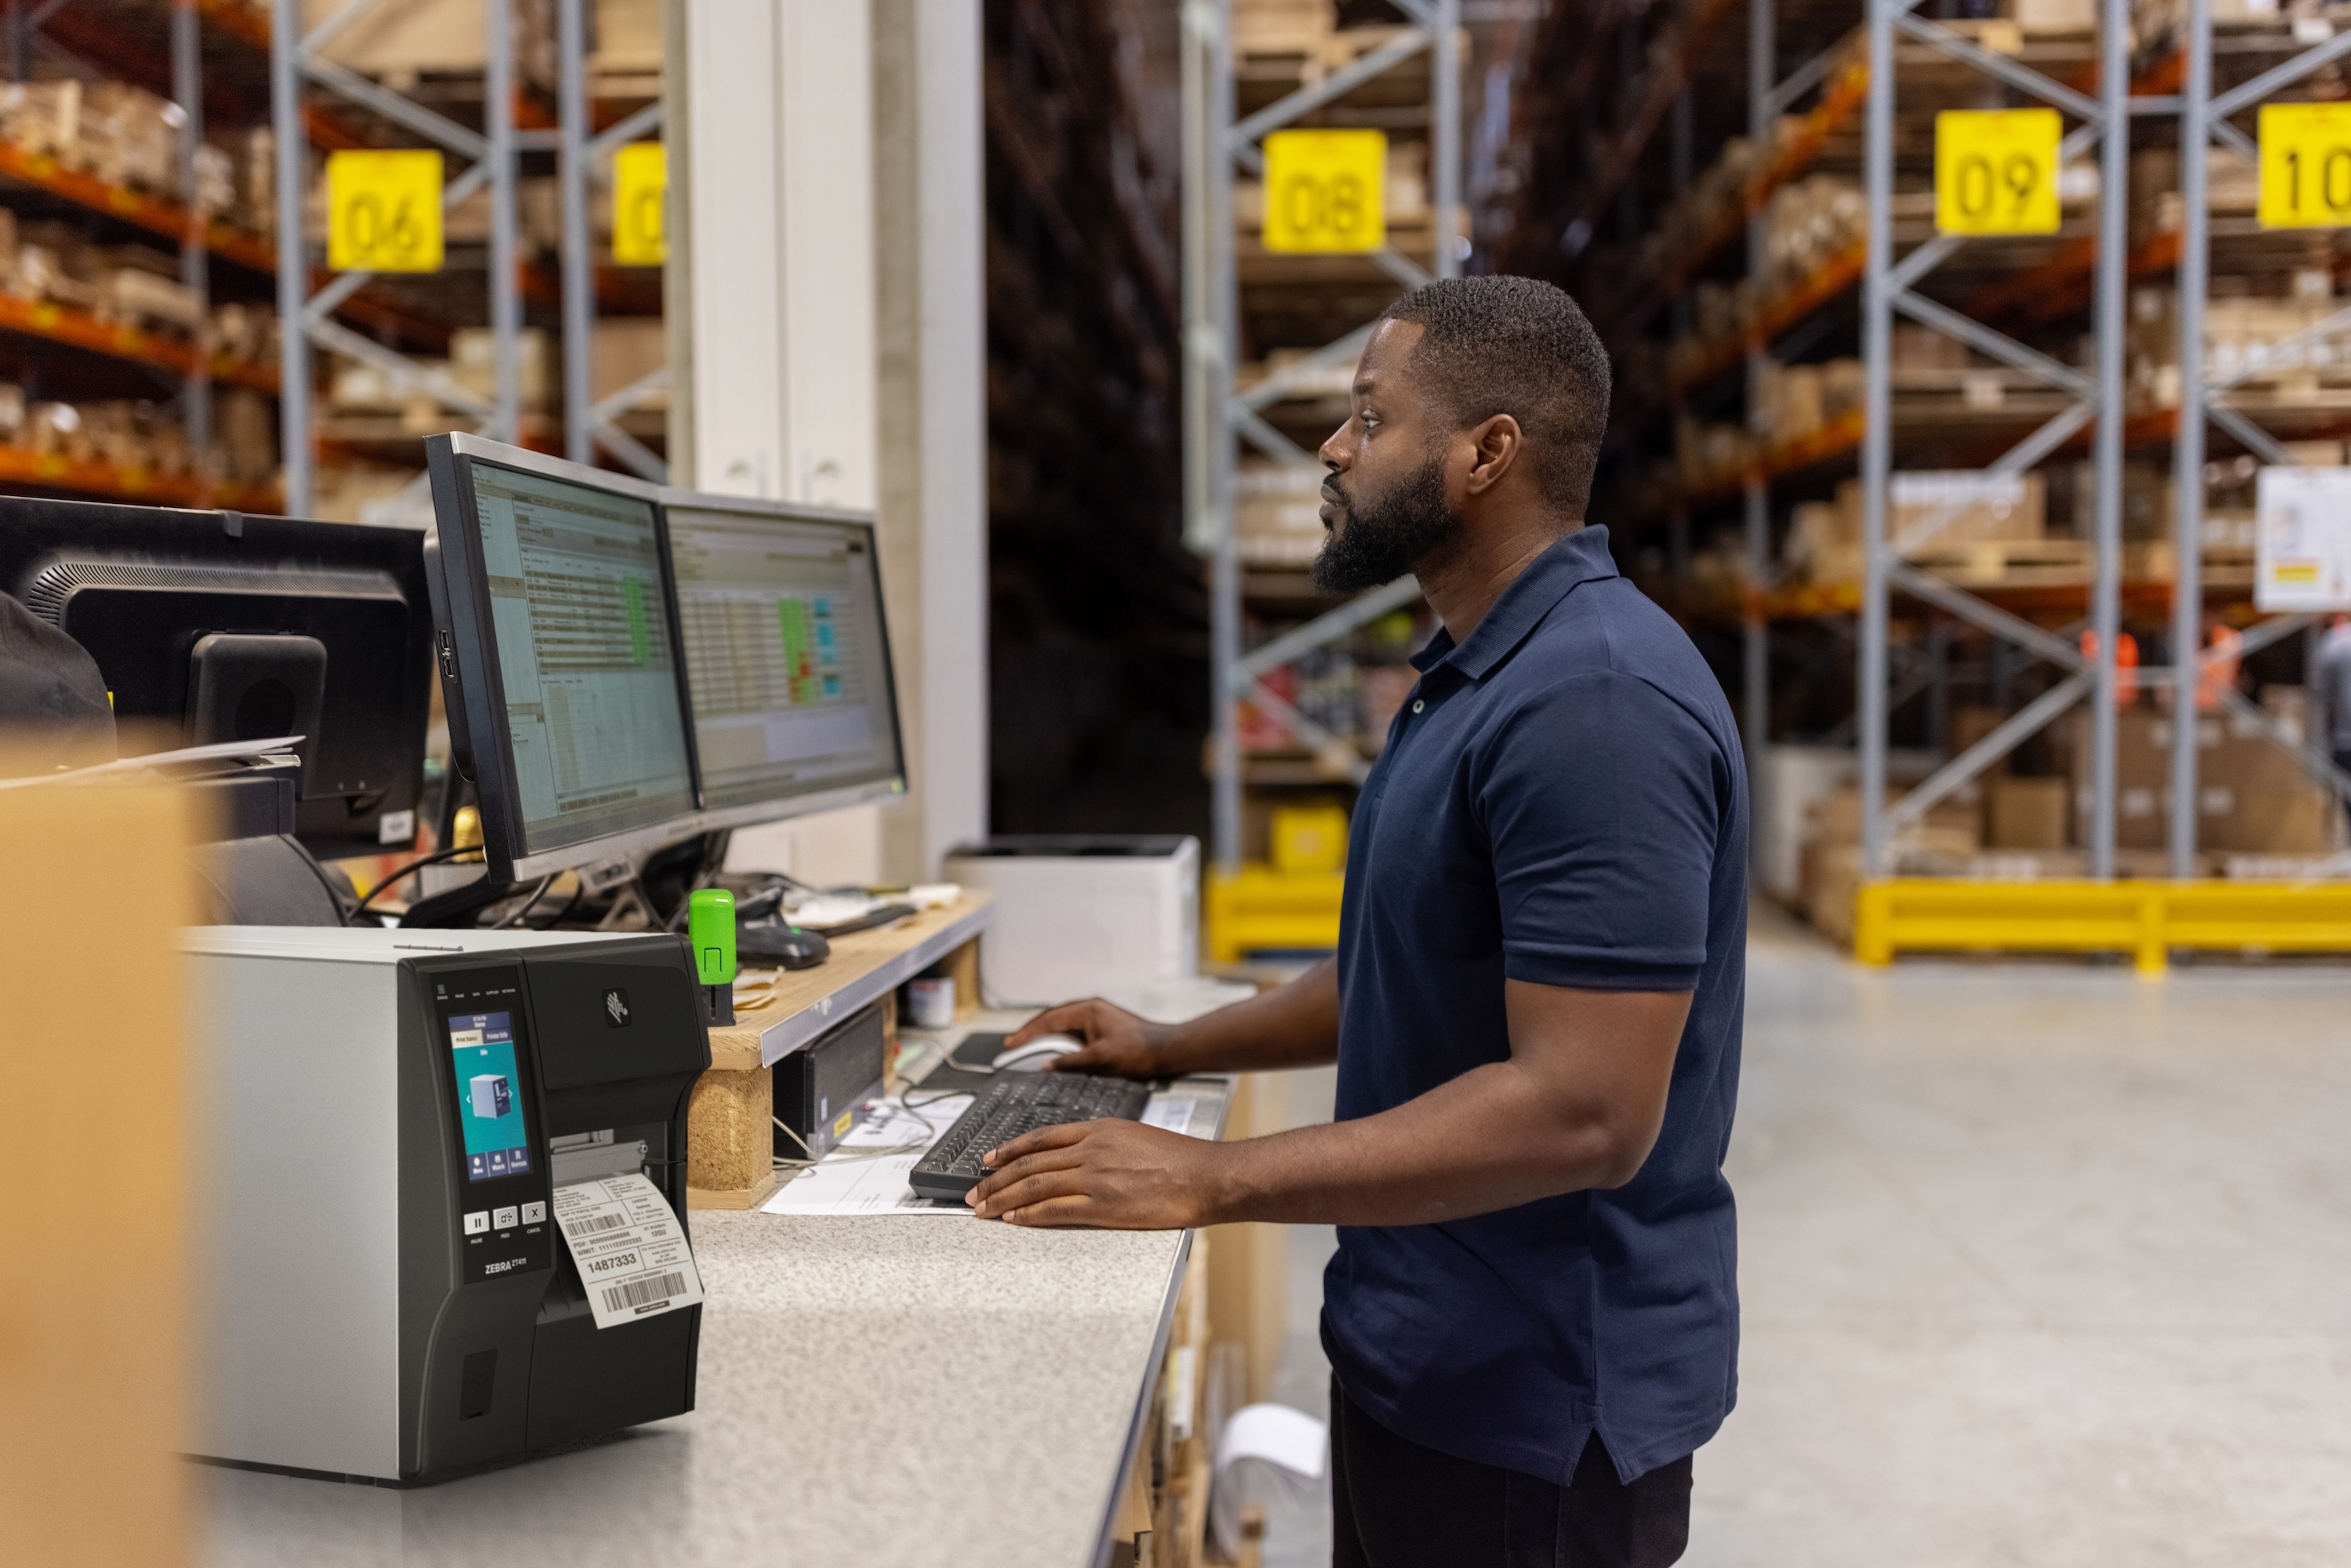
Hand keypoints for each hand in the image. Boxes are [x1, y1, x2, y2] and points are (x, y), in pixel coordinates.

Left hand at [965, 1118, 1222, 1227]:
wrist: (1206, 1175)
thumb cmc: (1180, 1159)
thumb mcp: (1135, 1136)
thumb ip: (1104, 1143)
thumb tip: (1081, 1155)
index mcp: (1098, 1130)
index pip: (1041, 1138)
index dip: (1010, 1149)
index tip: (989, 1159)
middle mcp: (1091, 1149)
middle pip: (1030, 1162)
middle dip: (996, 1177)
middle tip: (974, 1190)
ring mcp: (1095, 1177)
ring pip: (1034, 1185)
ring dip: (1002, 1197)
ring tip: (982, 1209)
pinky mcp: (1103, 1206)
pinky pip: (1054, 1210)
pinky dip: (1028, 1215)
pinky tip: (1013, 1219)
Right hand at [1007, 998, 1172, 1079]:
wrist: (1169, 1052)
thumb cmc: (1142, 1051)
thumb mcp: (1102, 1059)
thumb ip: (1071, 1062)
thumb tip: (1046, 1066)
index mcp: (1088, 1010)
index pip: (1048, 1020)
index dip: (1026, 1034)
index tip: (1010, 1044)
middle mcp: (1091, 1010)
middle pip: (1052, 1021)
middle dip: (1032, 1035)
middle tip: (1012, 1048)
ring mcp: (1097, 1019)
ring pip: (1063, 1029)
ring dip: (1047, 1041)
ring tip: (1028, 1053)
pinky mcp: (1103, 1030)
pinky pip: (1075, 1036)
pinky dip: (1062, 1046)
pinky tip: (1056, 1057)